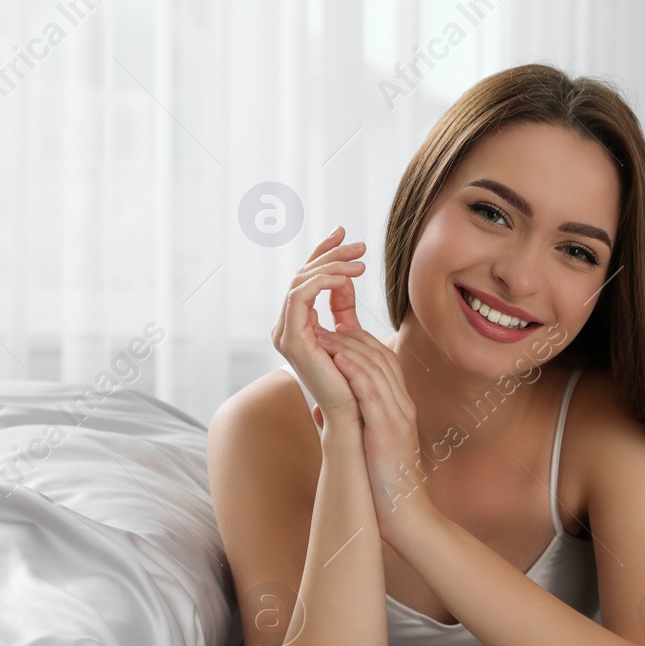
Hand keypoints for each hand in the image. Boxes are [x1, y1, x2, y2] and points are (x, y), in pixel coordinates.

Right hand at [270, 226, 366, 428]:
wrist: (355, 413)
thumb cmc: (355, 379)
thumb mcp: (350, 332)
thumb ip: (342, 304)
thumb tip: (346, 275)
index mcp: (298, 324)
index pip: (307, 278)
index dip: (323, 253)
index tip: (344, 232)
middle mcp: (286, 327)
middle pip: (302, 275)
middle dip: (330, 254)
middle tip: (358, 245)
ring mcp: (286, 334)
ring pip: (300, 282)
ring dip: (330, 265)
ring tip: (359, 262)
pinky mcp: (292, 340)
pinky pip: (300, 297)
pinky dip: (321, 281)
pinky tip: (344, 276)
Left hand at [315, 324, 436, 543]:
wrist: (406, 516)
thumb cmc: (385, 487)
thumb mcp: (368, 446)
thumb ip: (349, 424)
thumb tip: (320, 411)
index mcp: (399, 407)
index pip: (382, 360)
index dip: (358, 340)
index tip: (334, 328)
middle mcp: (403, 406)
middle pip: (381, 356)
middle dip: (353, 335)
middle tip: (326, 321)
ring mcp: (399, 416)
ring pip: (376, 368)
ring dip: (348, 347)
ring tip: (323, 334)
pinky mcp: (389, 430)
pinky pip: (373, 392)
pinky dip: (354, 371)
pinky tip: (337, 359)